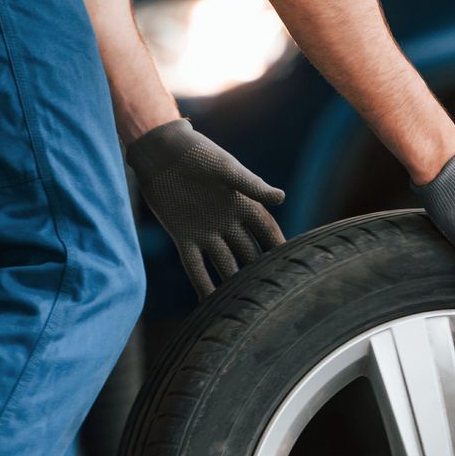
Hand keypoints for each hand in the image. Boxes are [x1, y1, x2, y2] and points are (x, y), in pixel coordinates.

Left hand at [126, 118, 285, 299]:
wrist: (161, 151)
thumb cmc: (198, 153)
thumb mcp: (226, 168)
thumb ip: (252, 186)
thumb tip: (281, 198)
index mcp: (243, 204)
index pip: (266, 231)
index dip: (278, 247)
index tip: (293, 266)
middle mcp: (228, 222)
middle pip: (248, 252)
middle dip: (259, 271)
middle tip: (272, 294)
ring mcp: (206, 232)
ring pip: (225, 263)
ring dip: (233, 281)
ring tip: (244, 304)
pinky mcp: (183, 237)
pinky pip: (195, 265)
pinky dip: (202, 283)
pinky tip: (209, 302)